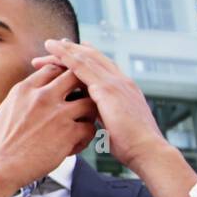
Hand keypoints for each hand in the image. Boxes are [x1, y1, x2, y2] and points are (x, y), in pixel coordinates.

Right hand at [0, 63, 98, 196]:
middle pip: (74, 77)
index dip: (63, 74)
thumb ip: (23, 95)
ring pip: (89, 102)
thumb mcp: (6, 108)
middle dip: (81, 86)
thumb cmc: (2, 142)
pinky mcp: (69, 133)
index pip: (52, 69)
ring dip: (89, 113)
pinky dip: (86, 137)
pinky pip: (90, 128)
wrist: (2, 166)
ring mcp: (58, 114)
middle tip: (82, 98)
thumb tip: (33, 89)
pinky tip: (76, 143)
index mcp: (25, 89)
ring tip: (82, 123)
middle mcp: (43, 97)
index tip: (66, 85)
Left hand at [32, 40, 165, 171]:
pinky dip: (68, 58)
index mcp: (124, 90)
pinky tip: (55, 54)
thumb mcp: (116, 127)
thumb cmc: (132, 147)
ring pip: (86, 58)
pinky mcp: (107, 89)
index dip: (85, 58)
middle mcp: (121, 81)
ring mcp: (115, 82)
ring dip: (66, 51)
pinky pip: (83, 68)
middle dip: (72, 51)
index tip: (70, 53)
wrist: (147, 151)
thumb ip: (105, 117)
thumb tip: (94, 120)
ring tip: (49, 45)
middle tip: (54, 45)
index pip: (102, 67)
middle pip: (93, 58)